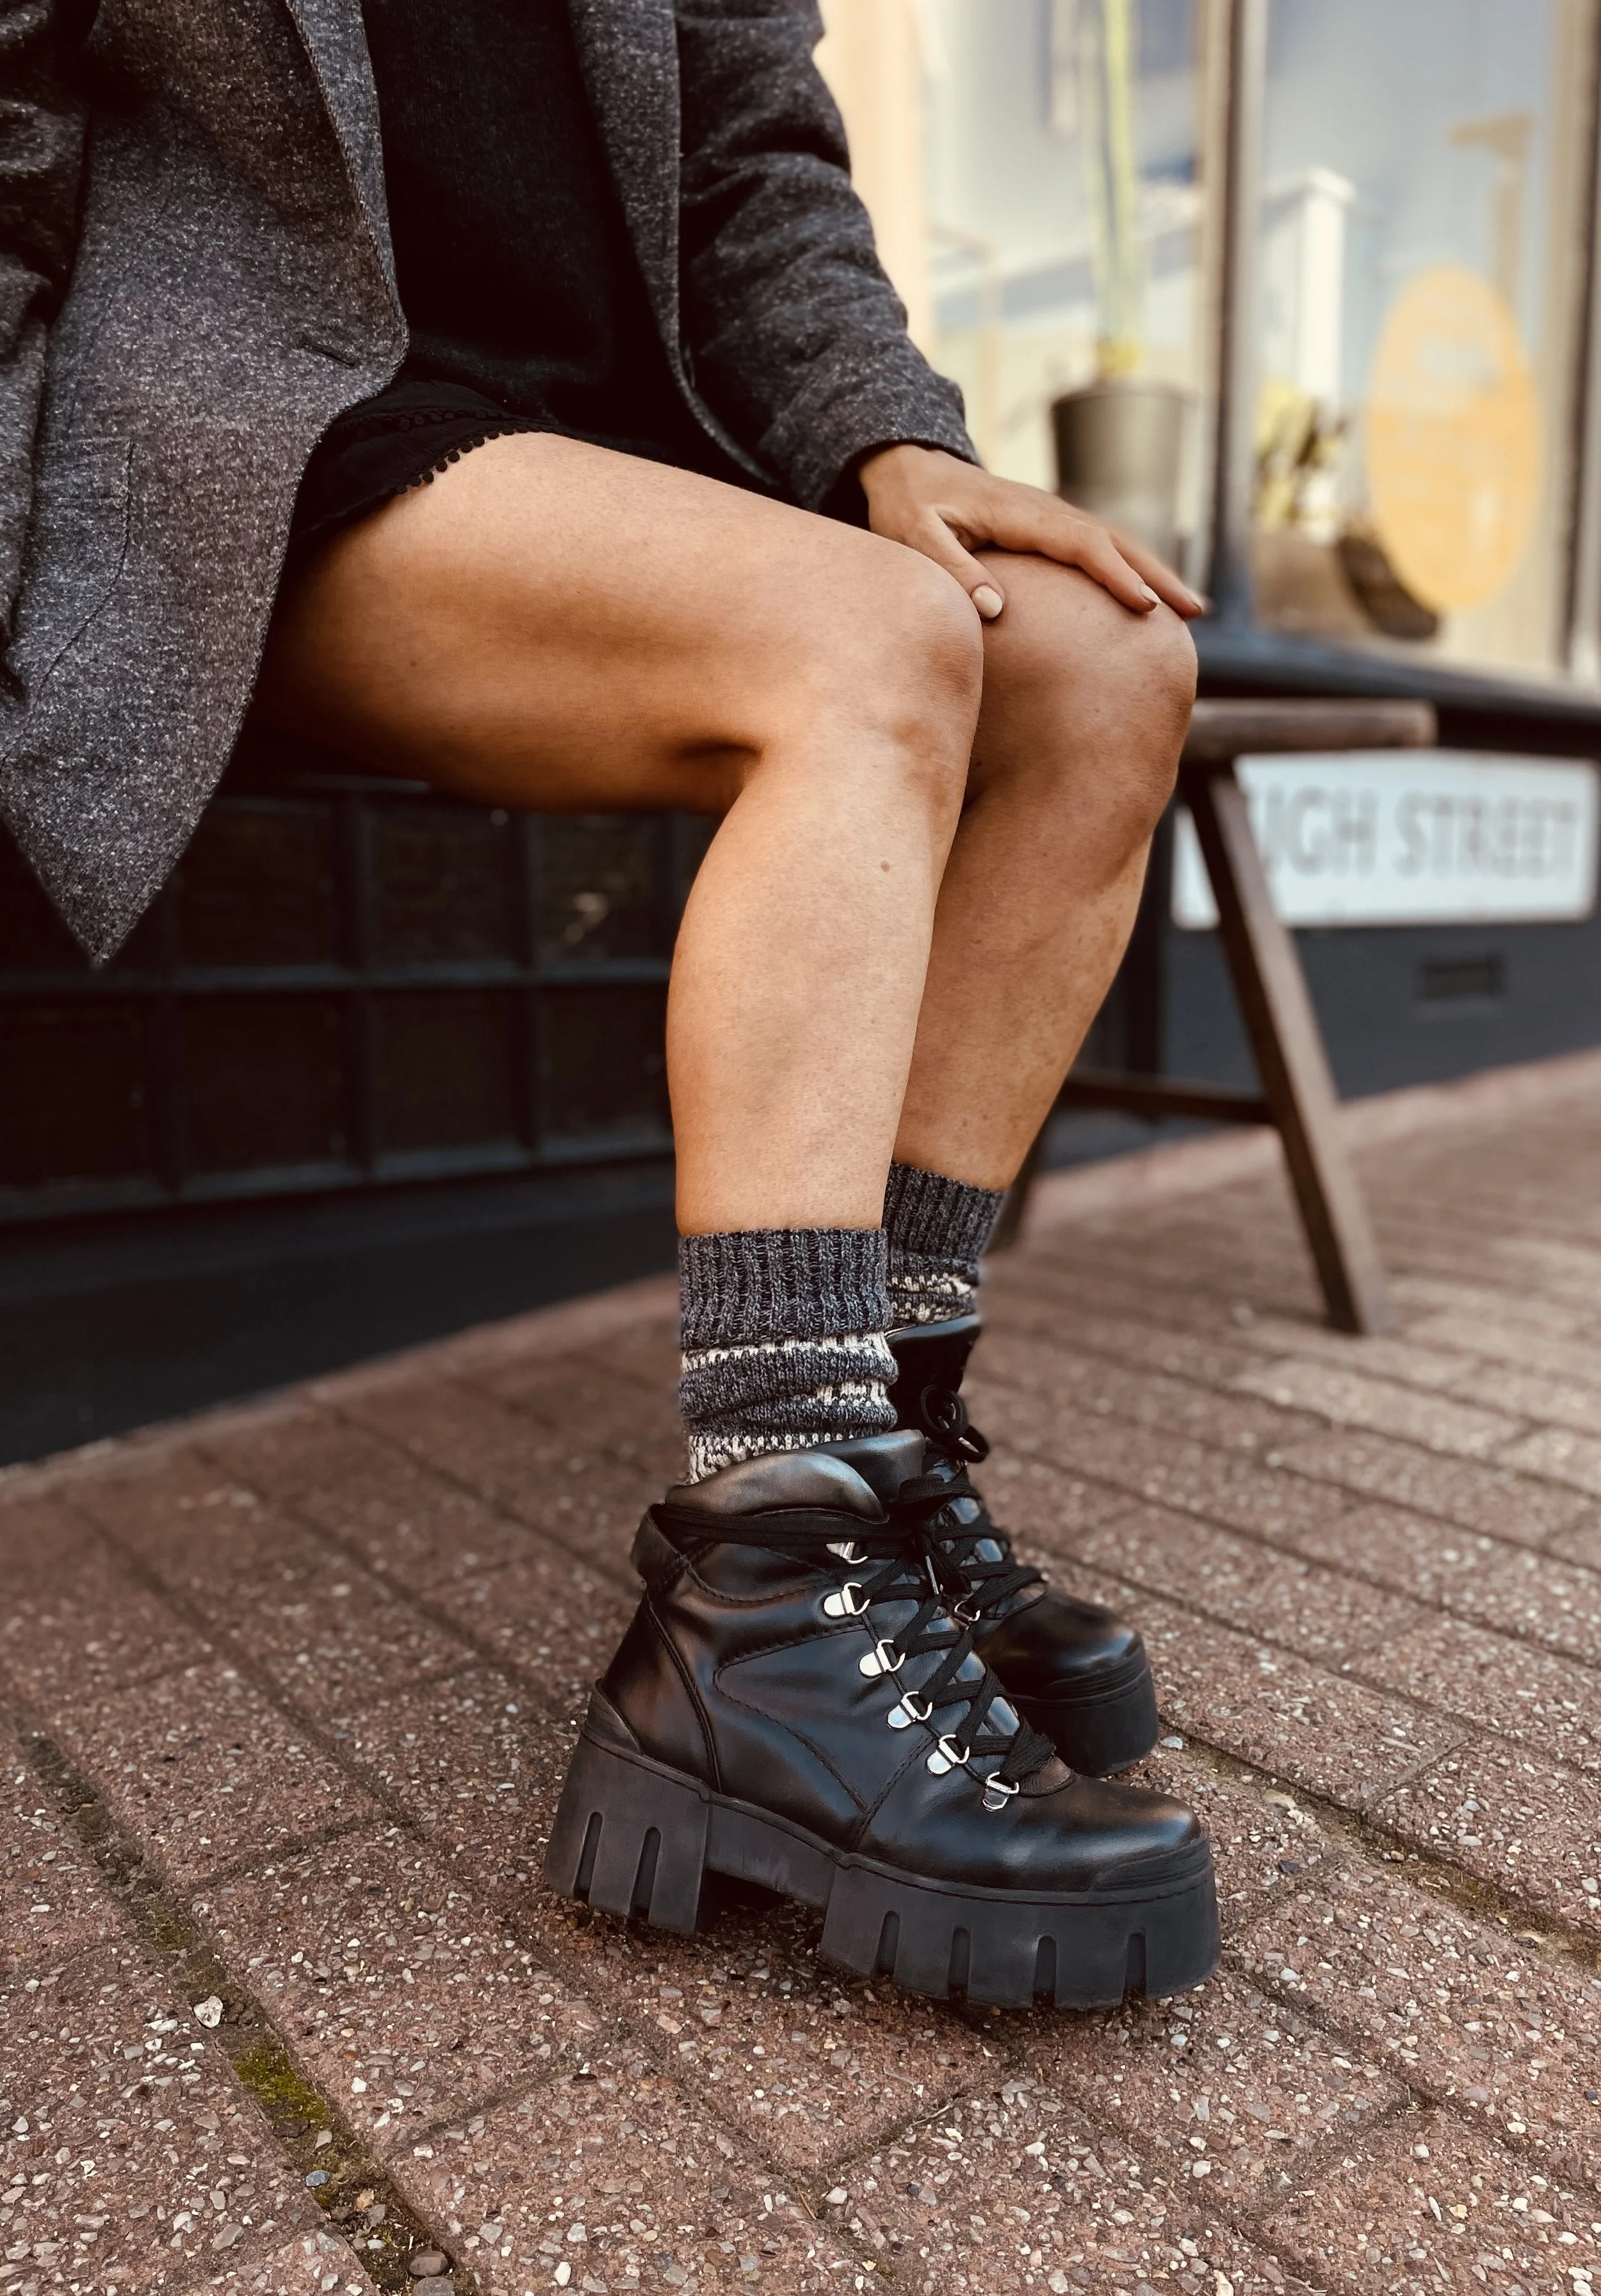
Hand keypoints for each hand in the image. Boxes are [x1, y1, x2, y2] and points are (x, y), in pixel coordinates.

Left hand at [856, 442, 1204, 622]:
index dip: (1115, 575)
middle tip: (1193, 611)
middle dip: (1156, 574)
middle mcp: (1044, 509)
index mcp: (1018, 512)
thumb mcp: (915, 538)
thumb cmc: (907, 506)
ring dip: (1154, 571)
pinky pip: (1098, 545)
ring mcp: (1051, 514)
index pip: (1081, 544)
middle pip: (1114, 540)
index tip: (1144, 605)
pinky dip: (1130, 566)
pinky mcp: (1048, 524)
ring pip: (1115, 540)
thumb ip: (952, 569)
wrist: (907, 467)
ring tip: (1189, 608)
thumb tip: (996, 609)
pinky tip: (1148, 593)